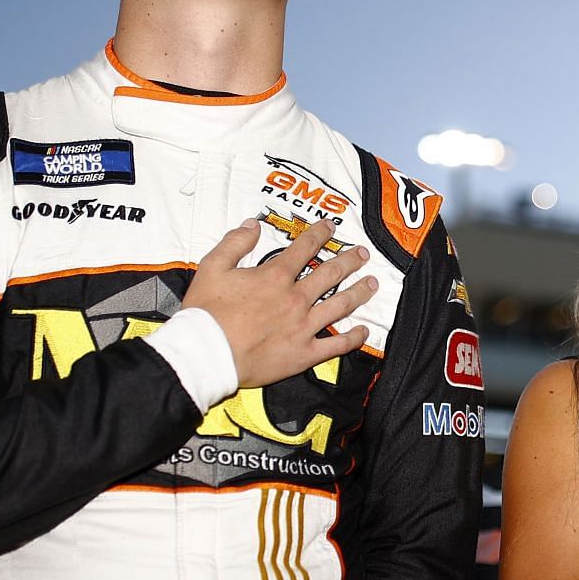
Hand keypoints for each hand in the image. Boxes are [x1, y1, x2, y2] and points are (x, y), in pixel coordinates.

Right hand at [181, 218, 374, 387]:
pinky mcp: (304, 353)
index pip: (305, 248)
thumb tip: (252, 225)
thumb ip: (234, 243)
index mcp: (275, 276)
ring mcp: (303, 326)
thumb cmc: (206, 314)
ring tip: (372, 283)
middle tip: (362, 254)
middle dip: (349, 260)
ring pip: (341, 305)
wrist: (206, 354)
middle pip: (331, 274)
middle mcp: (295, 298)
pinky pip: (336, 344)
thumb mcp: (212, 268)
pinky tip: (364, 331)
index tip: (331, 226)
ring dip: (359, 292)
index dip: (320, 234)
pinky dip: (353, 337)